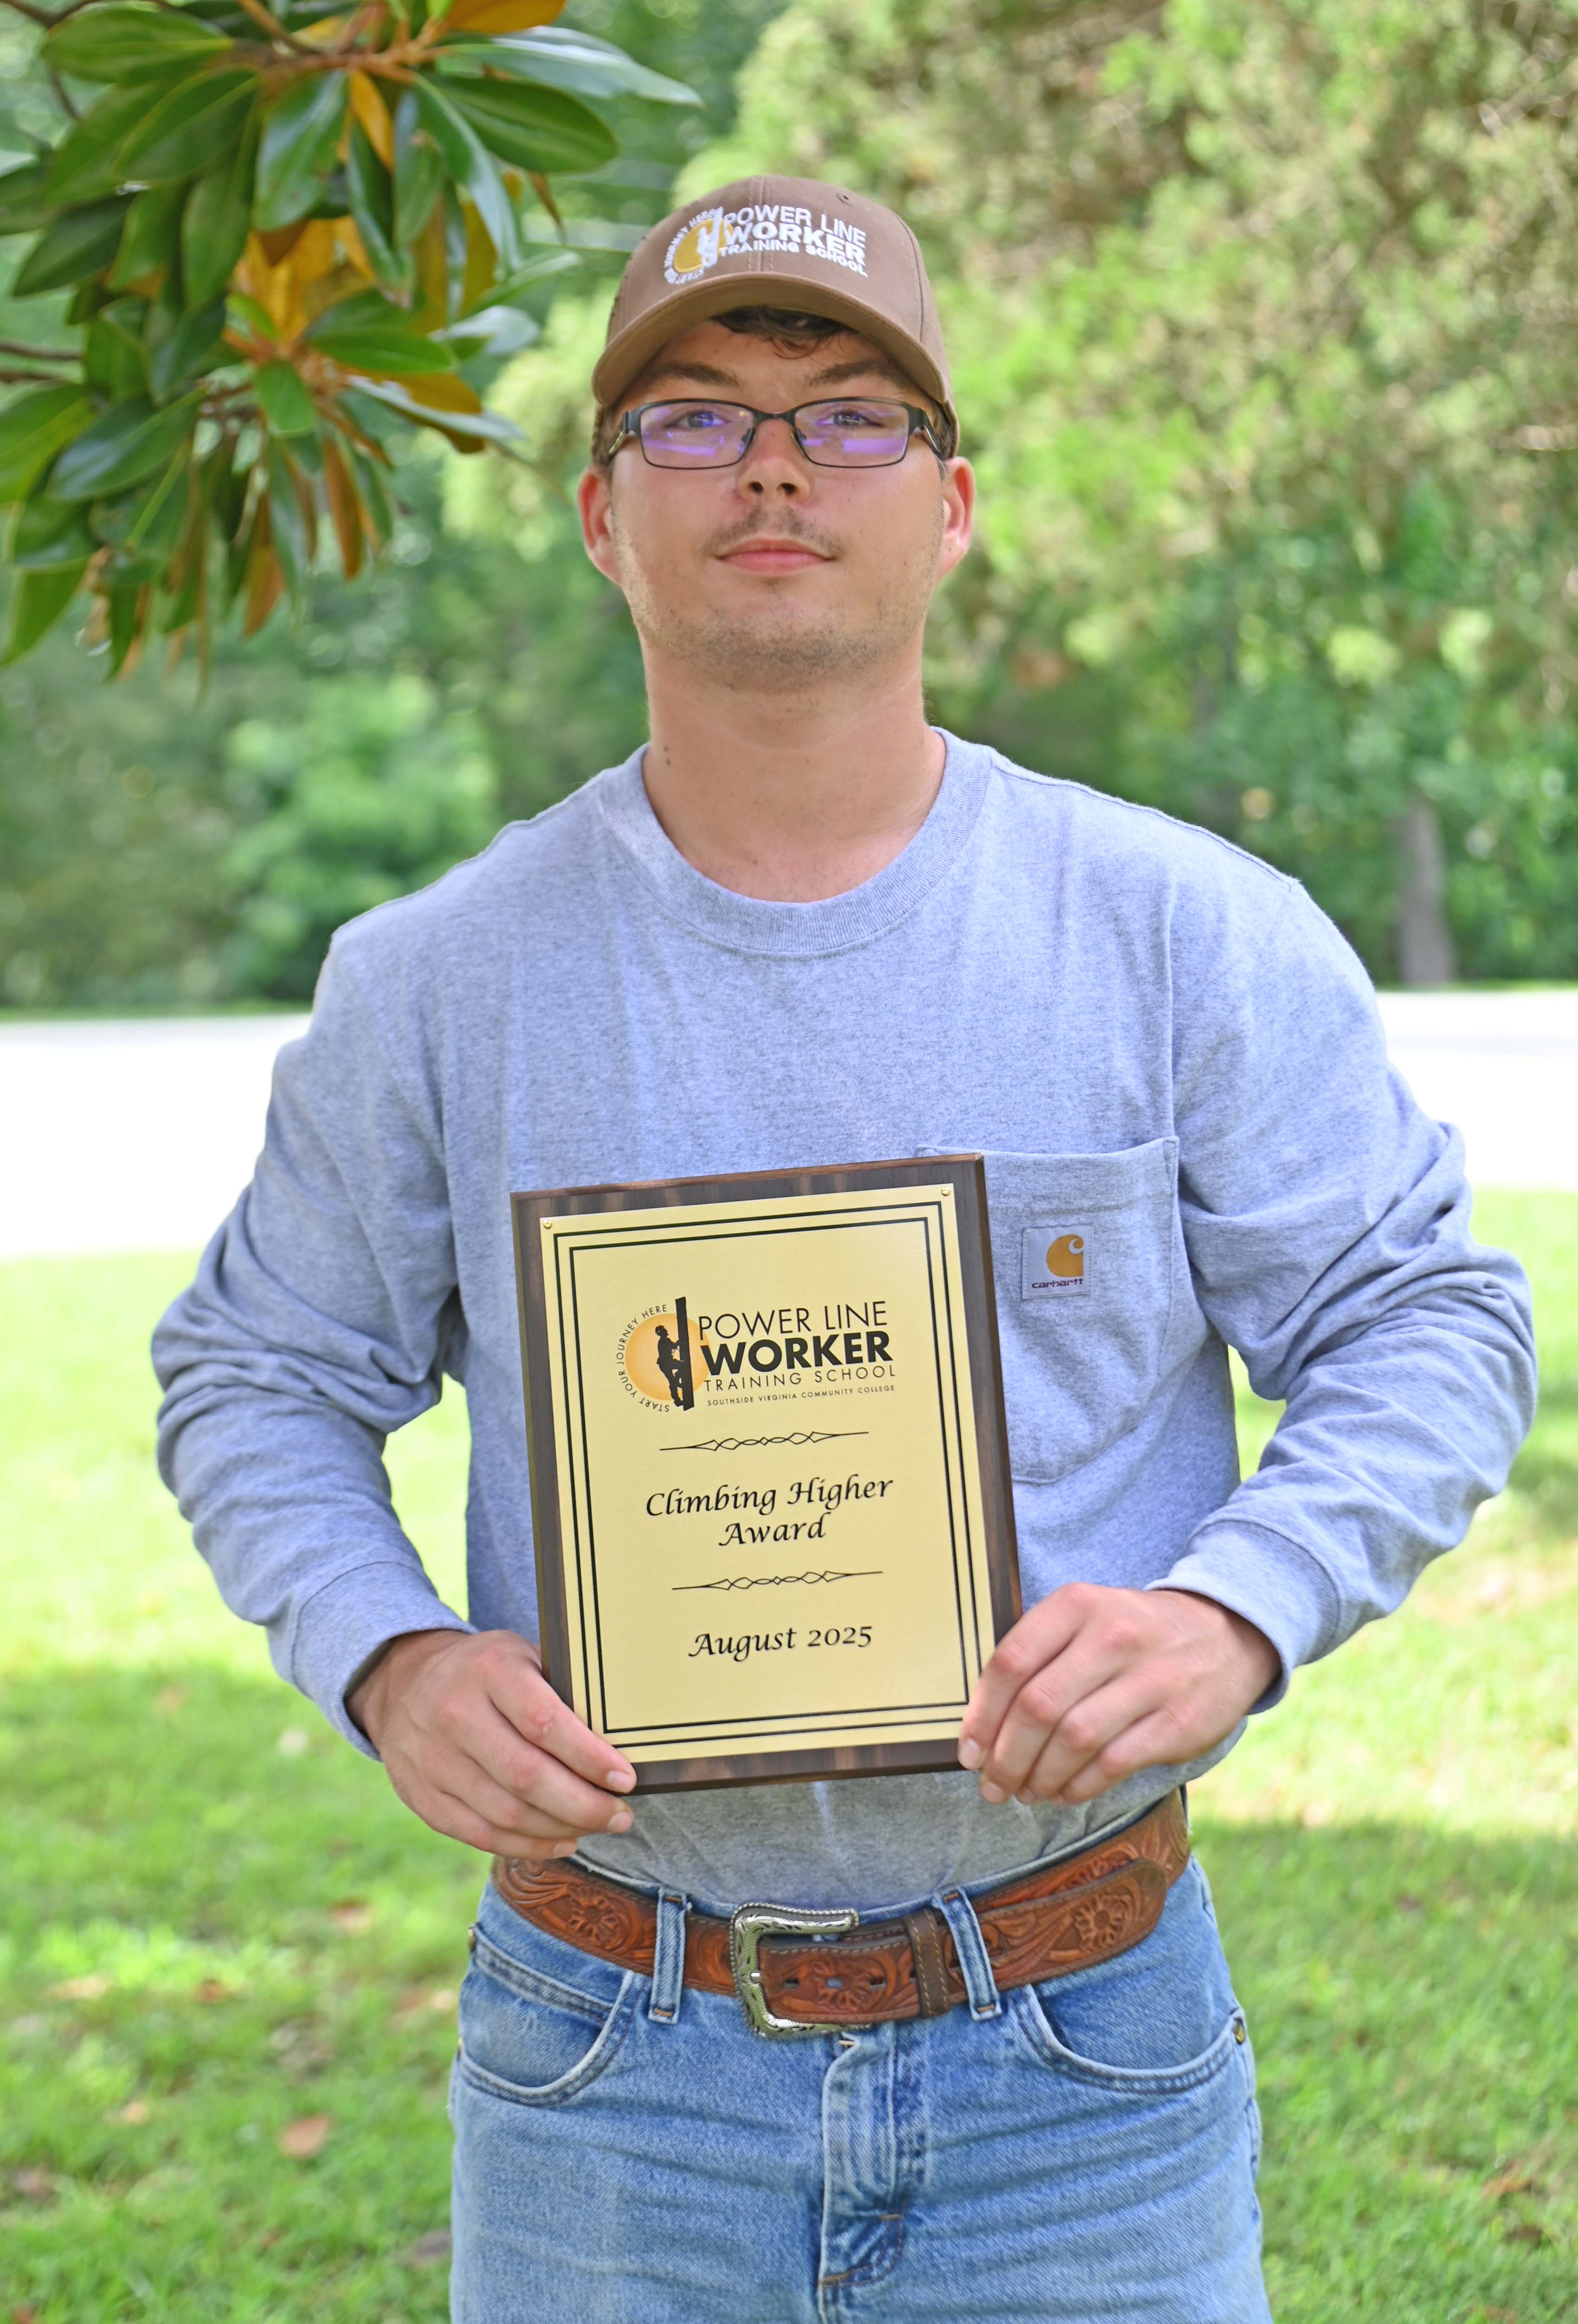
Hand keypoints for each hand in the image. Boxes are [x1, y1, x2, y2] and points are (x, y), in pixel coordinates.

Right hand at [348, 1629, 636, 1862]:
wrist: (405, 1684)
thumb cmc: (487, 1672)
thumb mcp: (522, 1656)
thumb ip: (562, 1691)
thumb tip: (620, 1742)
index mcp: (489, 1670)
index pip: (544, 1722)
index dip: (589, 1758)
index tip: (626, 1778)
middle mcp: (455, 1714)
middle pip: (527, 1777)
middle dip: (584, 1805)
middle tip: (621, 1816)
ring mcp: (432, 1760)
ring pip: (506, 1813)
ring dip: (561, 1829)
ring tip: (598, 1826)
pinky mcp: (422, 1797)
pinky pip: (481, 1835)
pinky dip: (528, 1846)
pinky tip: (561, 1840)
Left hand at [958, 1585, 1279, 1808]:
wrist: (1227, 1634)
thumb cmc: (1134, 1635)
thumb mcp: (1086, 1619)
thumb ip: (1038, 1658)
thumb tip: (983, 1727)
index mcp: (1078, 1605)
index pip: (1012, 1662)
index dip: (982, 1715)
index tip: (970, 1751)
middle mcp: (1113, 1635)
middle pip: (1038, 1708)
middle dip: (1006, 1758)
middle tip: (993, 1785)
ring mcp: (1151, 1678)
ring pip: (1073, 1740)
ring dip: (1040, 1777)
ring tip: (1026, 1792)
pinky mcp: (1178, 1721)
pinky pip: (1112, 1764)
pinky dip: (1078, 1786)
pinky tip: (1064, 1792)